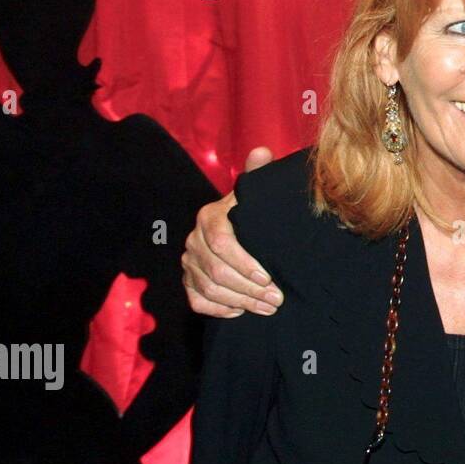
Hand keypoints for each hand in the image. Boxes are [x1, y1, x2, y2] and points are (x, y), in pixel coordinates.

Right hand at [182, 146, 280, 317]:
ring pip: (208, 288)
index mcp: (210, 216)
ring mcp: (188, 262)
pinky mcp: (188, 281)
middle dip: (248, 288)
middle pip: (215, 270)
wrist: (240, 232)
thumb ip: (259, 173)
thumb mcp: (257, 193)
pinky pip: (197, 301)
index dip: (243, 262)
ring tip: (268, 308)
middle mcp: (194, 239)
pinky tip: (241, 312)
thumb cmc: (253, 213)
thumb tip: (262, 151)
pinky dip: (219, 310)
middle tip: (276, 299)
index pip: (221, 242)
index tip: (268, 276)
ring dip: (240, 301)